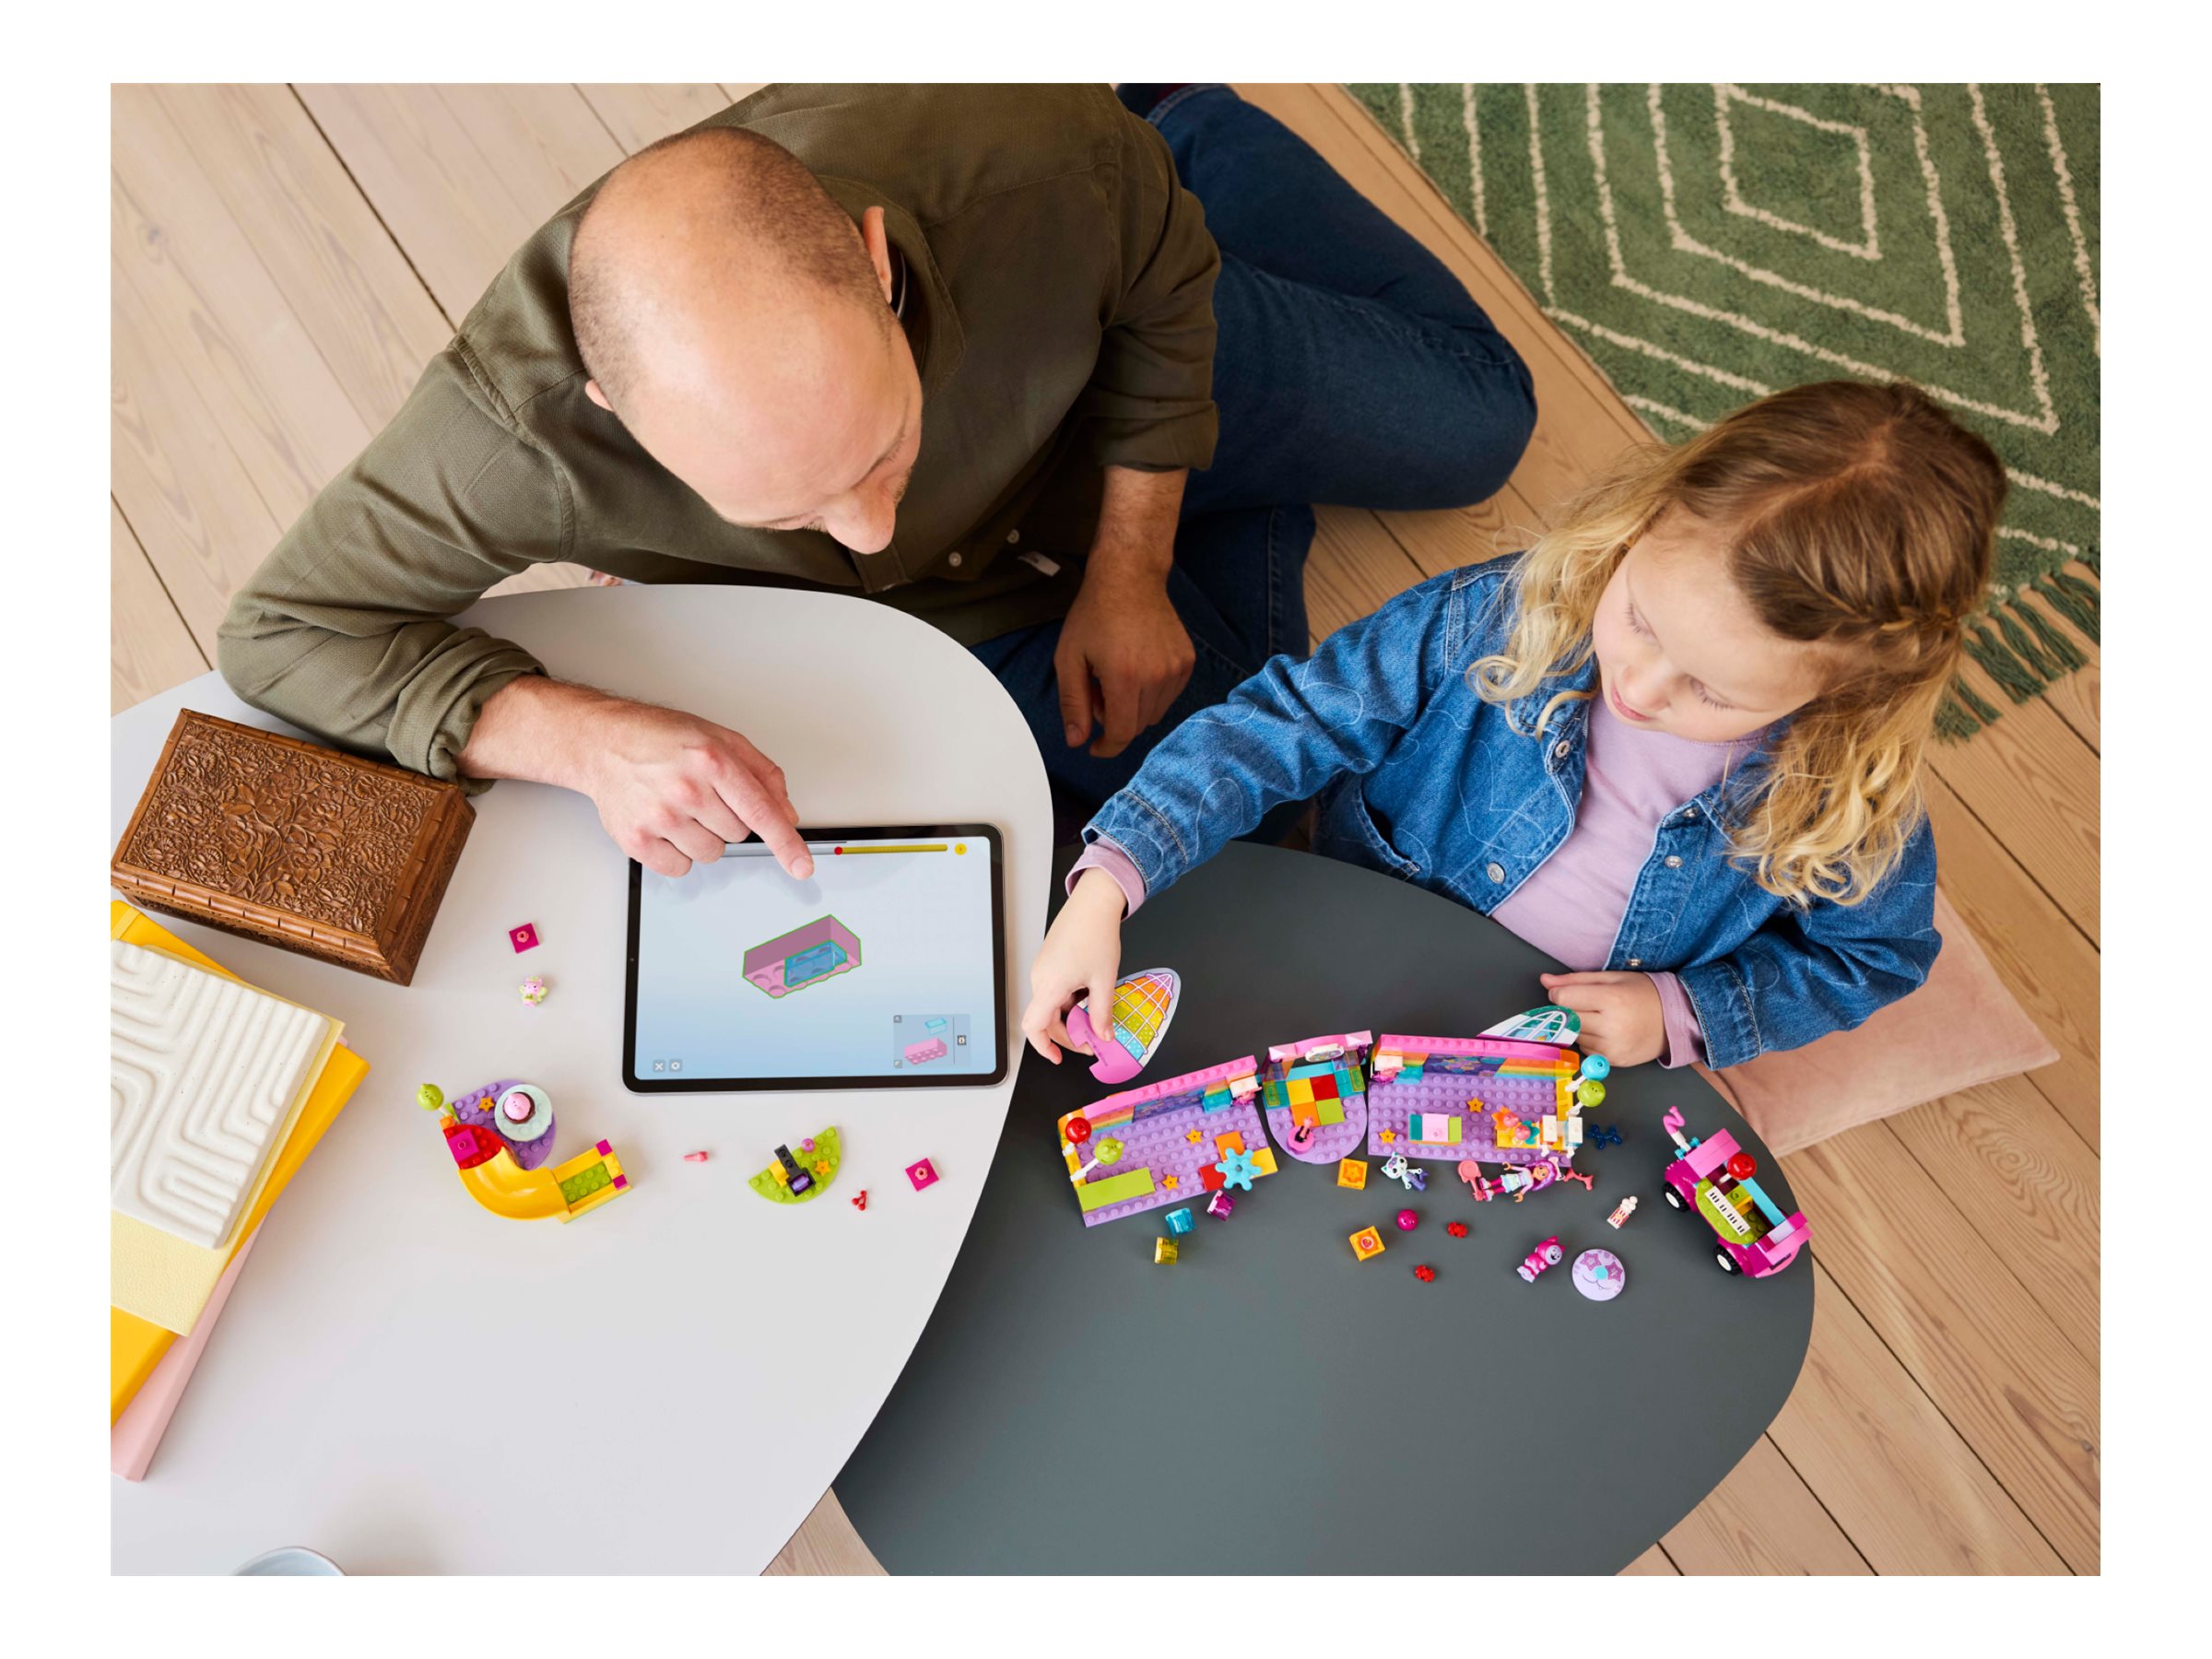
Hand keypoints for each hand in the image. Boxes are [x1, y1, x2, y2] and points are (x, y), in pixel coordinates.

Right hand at [462, 676, 811, 878]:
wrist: (603, 743)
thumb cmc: (661, 738)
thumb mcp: (720, 738)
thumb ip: (761, 774)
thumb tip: (786, 812)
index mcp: (712, 760)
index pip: (761, 811)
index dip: (786, 843)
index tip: (802, 866)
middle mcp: (687, 789)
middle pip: (737, 834)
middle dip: (727, 818)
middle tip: (701, 795)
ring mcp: (660, 817)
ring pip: (711, 853)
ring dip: (702, 836)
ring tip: (680, 807)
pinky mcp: (636, 839)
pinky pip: (679, 867)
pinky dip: (677, 853)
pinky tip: (664, 825)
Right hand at [1021, 870, 1128, 1062]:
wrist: (1094, 901)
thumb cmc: (1095, 933)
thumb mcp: (1104, 979)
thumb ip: (1102, 1012)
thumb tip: (1104, 1035)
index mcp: (1049, 985)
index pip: (1033, 1026)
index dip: (1044, 1047)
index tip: (1059, 1058)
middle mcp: (1040, 977)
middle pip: (1045, 1018)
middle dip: (1068, 1034)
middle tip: (1092, 1039)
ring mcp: (1043, 968)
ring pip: (1052, 1004)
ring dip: (1072, 1015)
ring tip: (1096, 1014)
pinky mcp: (1049, 961)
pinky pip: (1055, 989)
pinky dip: (1071, 999)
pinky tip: (1091, 993)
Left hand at [1054, 561, 1194, 758]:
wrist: (1129, 577)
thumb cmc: (1094, 614)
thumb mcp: (1069, 658)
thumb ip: (1073, 703)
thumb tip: (1077, 741)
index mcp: (1125, 677)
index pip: (1122, 733)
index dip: (1106, 747)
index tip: (1094, 747)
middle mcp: (1157, 676)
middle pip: (1137, 726)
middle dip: (1114, 720)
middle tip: (1097, 691)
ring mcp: (1176, 669)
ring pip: (1153, 714)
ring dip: (1132, 708)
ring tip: (1116, 677)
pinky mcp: (1187, 662)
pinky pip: (1168, 697)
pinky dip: (1150, 694)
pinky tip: (1135, 668)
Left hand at [1540, 971, 1666, 1066]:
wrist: (1675, 1020)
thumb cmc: (1643, 993)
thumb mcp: (1611, 978)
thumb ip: (1575, 980)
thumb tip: (1544, 981)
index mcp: (1611, 999)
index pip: (1564, 999)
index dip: (1559, 994)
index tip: (1566, 992)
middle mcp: (1611, 1026)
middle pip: (1567, 1019)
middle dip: (1569, 1011)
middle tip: (1586, 1004)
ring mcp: (1613, 1047)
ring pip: (1575, 1037)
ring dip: (1580, 1027)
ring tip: (1601, 1017)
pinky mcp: (1615, 1062)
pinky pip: (1587, 1050)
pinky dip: (1591, 1041)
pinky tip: (1607, 1032)